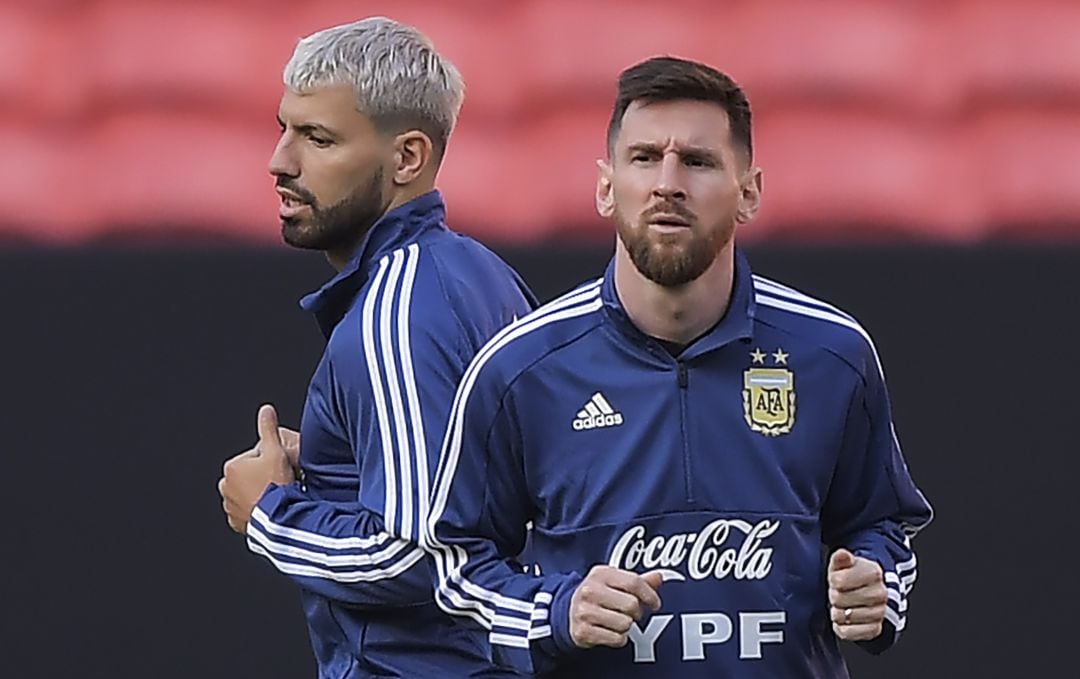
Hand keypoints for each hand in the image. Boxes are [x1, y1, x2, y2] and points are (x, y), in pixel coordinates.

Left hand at [218, 405, 295, 534]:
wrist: (278, 518)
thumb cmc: (276, 484)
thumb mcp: (276, 451)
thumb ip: (268, 428)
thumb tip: (266, 410)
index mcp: (232, 466)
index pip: (254, 457)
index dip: (270, 461)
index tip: (279, 470)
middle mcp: (225, 486)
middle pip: (249, 476)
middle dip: (261, 478)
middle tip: (278, 483)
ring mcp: (229, 506)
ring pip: (248, 494)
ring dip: (258, 495)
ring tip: (274, 497)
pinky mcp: (236, 523)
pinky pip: (247, 513)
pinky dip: (256, 510)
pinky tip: (269, 509)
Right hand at [569, 566, 663, 648]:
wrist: (567, 612)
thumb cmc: (598, 595)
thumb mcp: (614, 582)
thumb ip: (638, 581)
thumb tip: (659, 577)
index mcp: (600, 574)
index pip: (633, 582)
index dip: (650, 595)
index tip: (655, 603)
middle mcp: (590, 590)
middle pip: (631, 604)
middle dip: (636, 612)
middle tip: (631, 613)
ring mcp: (584, 612)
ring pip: (625, 623)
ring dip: (627, 626)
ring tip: (618, 621)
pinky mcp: (583, 632)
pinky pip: (617, 639)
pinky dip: (619, 638)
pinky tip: (611, 631)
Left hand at [827, 548, 887, 640]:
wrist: (869, 594)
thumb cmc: (852, 578)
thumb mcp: (844, 564)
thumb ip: (841, 559)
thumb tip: (842, 554)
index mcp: (874, 572)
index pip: (839, 581)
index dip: (833, 581)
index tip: (836, 580)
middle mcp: (880, 593)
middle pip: (839, 599)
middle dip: (834, 596)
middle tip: (839, 593)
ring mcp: (879, 612)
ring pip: (844, 616)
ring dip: (837, 612)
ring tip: (842, 605)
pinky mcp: (875, 629)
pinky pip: (848, 633)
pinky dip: (841, 627)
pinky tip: (844, 619)